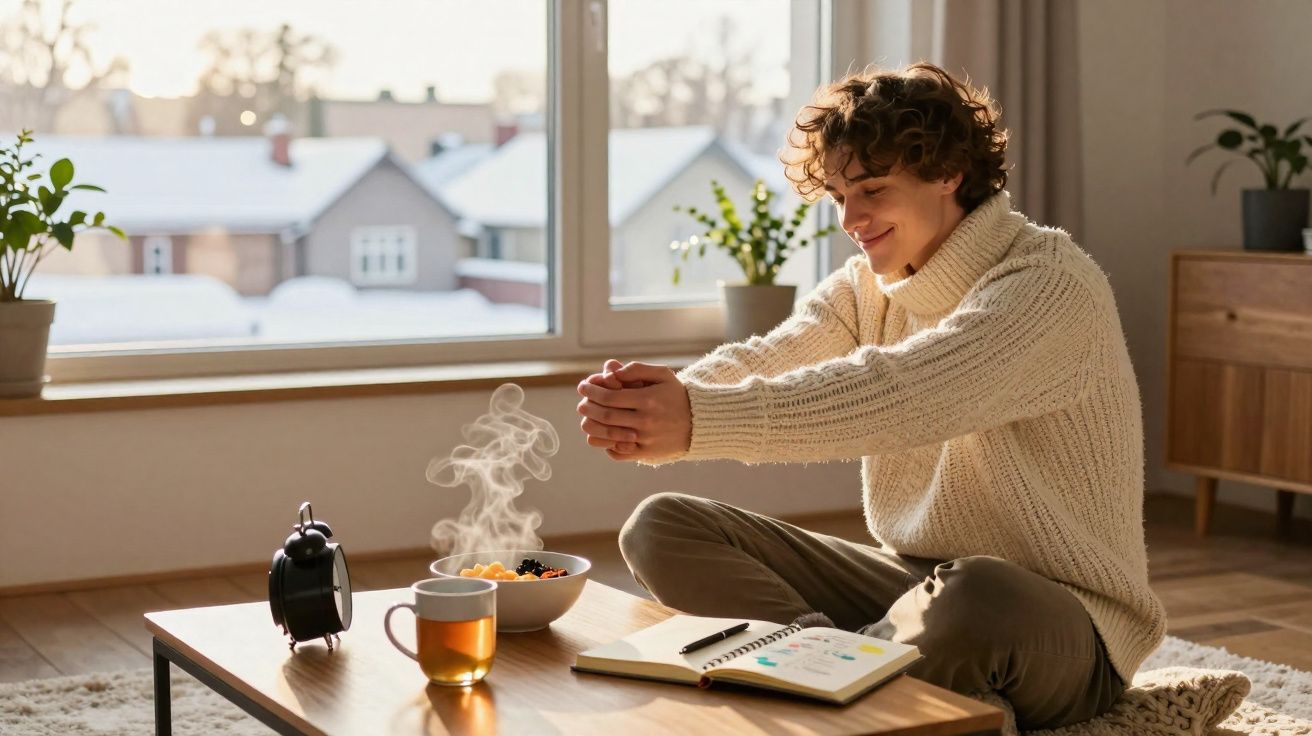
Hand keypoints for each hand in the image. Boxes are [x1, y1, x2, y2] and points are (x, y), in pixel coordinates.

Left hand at [576, 361, 691, 461]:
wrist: (699, 422)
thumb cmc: (676, 395)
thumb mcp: (662, 375)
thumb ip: (637, 369)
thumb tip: (612, 371)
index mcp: (648, 399)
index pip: (610, 396)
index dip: (592, 391)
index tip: (583, 386)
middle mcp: (646, 421)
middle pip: (606, 416)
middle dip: (588, 408)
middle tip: (581, 403)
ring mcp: (645, 439)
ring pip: (609, 436)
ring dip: (592, 426)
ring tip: (587, 419)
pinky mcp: (647, 453)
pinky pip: (618, 453)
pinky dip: (606, 445)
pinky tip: (603, 435)